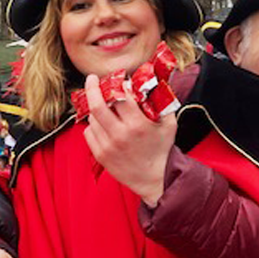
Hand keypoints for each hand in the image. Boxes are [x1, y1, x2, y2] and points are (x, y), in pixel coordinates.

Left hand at [83, 74, 175, 205]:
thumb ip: (163, 102)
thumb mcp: (169, 124)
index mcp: (137, 125)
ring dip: (97, 108)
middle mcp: (120, 135)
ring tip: (106, 107)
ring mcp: (107, 146)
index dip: (116, 84)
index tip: (116, 79)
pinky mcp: (100, 155)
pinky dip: (94, 125)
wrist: (154, 179)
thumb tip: (153, 83)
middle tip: (92, 79)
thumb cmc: (162, 149)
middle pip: (97, 106)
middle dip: (91, 88)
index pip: (119, 97)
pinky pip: (89, 132)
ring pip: (92, 118)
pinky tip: (104, 125)